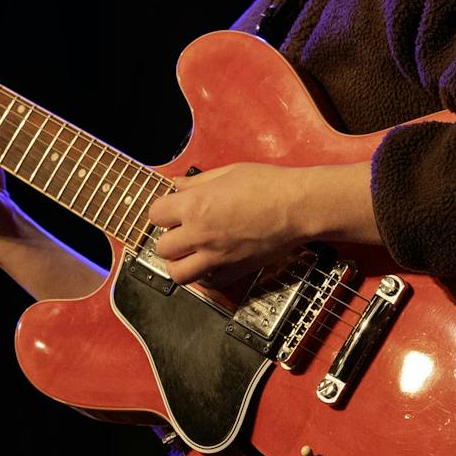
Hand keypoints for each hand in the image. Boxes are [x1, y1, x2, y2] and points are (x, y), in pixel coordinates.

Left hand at [145, 163, 313, 284]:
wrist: (300, 208)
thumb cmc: (269, 186)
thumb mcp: (228, 173)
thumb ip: (196, 182)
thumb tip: (177, 185)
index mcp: (195, 206)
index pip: (155, 214)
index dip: (163, 210)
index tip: (173, 209)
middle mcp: (200, 235)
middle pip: (162, 247)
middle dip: (170, 236)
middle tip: (182, 229)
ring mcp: (216, 258)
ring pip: (177, 273)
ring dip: (179, 262)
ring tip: (190, 250)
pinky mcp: (233, 272)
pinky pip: (205, 283)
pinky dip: (203, 275)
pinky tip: (211, 260)